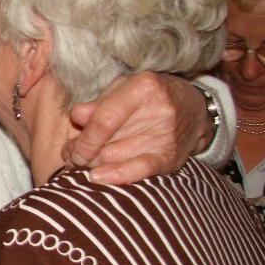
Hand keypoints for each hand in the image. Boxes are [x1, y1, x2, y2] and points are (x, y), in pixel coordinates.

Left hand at [63, 72, 209, 184]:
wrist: (194, 109)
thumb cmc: (149, 96)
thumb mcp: (123, 87)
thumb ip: (98, 102)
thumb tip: (76, 117)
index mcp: (142, 88)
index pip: (105, 120)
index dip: (84, 138)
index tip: (70, 149)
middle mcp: (157, 111)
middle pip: (108, 143)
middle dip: (82, 154)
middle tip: (70, 157)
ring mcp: (166, 136)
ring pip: (117, 158)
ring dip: (92, 165)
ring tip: (80, 164)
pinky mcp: (171, 157)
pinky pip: (140, 170)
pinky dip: (116, 175)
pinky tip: (97, 177)